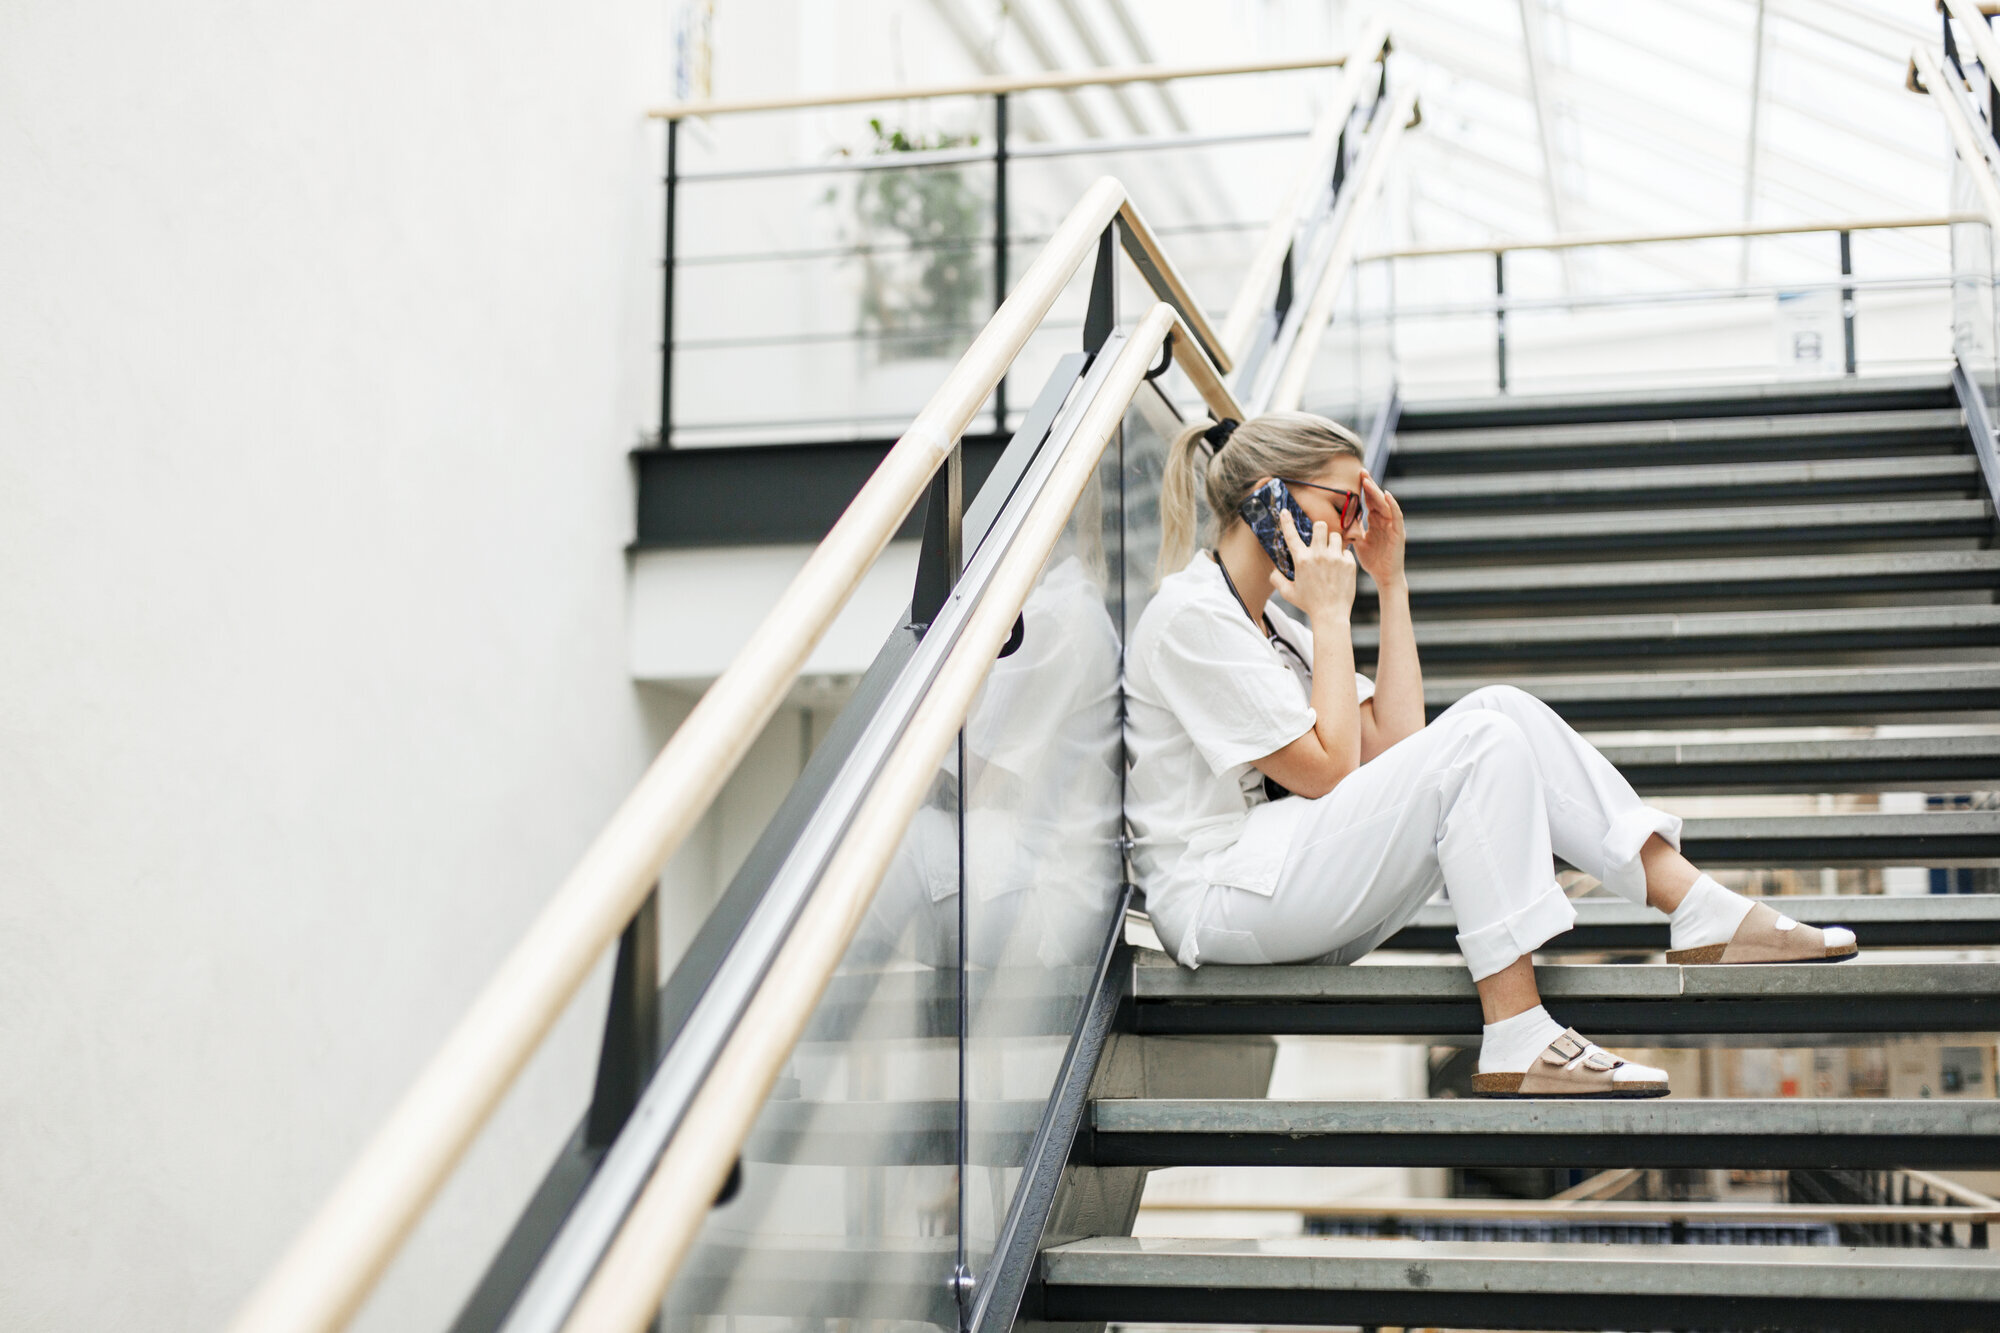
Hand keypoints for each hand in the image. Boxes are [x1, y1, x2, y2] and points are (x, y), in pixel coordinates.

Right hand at [1273, 507, 1355, 622]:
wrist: (1330, 615)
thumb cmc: (1309, 604)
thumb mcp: (1288, 593)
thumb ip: (1277, 579)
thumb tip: (1274, 571)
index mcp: (1301, 560)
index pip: (1291, 535)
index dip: (1286, 521)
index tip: (1285, 512)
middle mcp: (1318, 555)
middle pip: (1320, 525)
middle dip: (1319, 529)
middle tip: (1320, 539)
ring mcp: (1335, 558)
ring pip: (1336, 536)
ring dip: (1332, 543)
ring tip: (1331, 555)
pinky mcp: (1349, 564)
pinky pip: (1347, 552)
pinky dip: (1344, 558)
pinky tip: (1340, 569)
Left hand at [1347, 471, 1406, 588]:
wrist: (1385, 577)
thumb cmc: (1372, 561)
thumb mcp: (1359, 542)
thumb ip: (1352, 530)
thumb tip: (1337, 522)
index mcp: (1376, 522)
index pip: (1369, 501)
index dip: (1363, 490)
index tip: (1355, 477)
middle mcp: (1385, 521)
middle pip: (1378, 499)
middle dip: (1370, 485)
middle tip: (1362, 471)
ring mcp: (1393, 526)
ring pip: (1386, 504)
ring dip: (1377, 492)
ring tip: (1369, 481)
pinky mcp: (1399, 533)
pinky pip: (1397, 516)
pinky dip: (1393, 505)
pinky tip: (1386, 495)